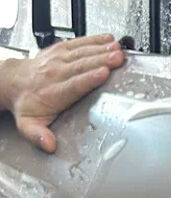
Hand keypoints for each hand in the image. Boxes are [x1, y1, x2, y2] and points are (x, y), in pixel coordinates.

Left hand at [0, 35, 124, 152]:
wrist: (13, 83)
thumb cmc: (27, 105)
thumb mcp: (28, 125)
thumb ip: (38, 135)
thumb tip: (49, 144)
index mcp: (52, 93)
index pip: (73, 84)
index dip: (88, 79)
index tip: (103, 74)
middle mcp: (56, 73)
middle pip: (81, 65)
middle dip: (100, 60)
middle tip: (117, 59)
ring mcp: (58, 59)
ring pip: (82, 53)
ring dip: (101, 50)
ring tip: (117, 49)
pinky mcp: (61, 50)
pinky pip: (79, 43)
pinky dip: (94, 40)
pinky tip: (107, 40)